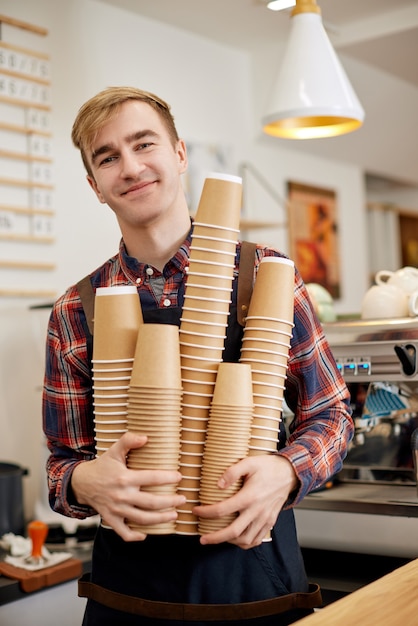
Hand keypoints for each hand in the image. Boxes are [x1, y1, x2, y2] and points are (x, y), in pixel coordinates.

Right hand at [71, 432, 185, 540]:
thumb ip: (128, 440)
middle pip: (151, 502)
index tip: (179, 477)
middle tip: (183, 499)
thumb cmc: (102, 466)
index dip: (168, 478)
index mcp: (125, 478)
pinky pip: (123, 532)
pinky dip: (135, 536)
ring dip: (160, 519)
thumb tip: (145, 437)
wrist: (81, 482)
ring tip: (174, 515)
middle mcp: (122, 495)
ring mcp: (116, 509)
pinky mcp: (111, 519)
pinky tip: (146, 534)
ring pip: (142, 519)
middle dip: (170, 502)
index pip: (151, 478)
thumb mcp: (114, 450)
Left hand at [193, 454, 297, 548]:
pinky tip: (236, 539)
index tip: (196, 511)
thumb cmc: (268, 467)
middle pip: (233, 532)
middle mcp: (257, 510)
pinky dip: (245, 543)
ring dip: (229, 542)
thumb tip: (218, 484)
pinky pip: (257, 539)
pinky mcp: (270, 521)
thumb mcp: (249, 462)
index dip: (207, 513)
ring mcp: (265, 518)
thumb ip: (232, 472)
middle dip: (215, 538)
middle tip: (202, 539)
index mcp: (250, 496)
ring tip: (218, 539)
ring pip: (246, 539)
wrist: (289, 473)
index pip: (223, 509)